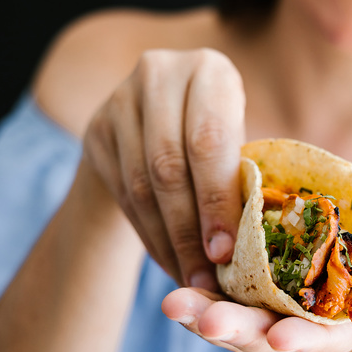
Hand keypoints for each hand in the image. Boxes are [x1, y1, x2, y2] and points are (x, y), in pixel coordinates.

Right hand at [82, 48, 245, 290]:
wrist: (155, 120)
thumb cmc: (218, 137)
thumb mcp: (238, 140)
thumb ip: (244, 178)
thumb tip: (256, 254)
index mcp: (210, 70)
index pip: (209, 140)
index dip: (217, 200)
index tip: (226, 253)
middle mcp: (160, 74)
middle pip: (169, 165)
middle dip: (190, 230)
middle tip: (207, 279)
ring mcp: (120, 101)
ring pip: (141, 186)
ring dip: (169, 242)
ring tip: (192, 280)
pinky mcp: (95, 131)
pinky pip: (122, 196)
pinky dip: (150, 237)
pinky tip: (170, 262)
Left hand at [160, 226, 351, 351]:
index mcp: (332, 325)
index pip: (314, 338)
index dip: (300, 340)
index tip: (282, 340)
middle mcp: (291, 323)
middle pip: (258, 333)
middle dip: (234, 330)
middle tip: (206, 321)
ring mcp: (262, 306)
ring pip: (228, 316)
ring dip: (200, 311)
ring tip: (172, 303)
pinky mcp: (242, 283)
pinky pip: (216, 288)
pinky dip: (196, 285)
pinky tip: (172, 276)